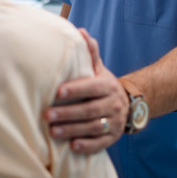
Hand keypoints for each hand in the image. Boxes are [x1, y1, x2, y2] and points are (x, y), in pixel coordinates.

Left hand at [45, 29, 128, 153]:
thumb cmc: (103, 85)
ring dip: (72, 130)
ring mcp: (114, 122)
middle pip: (89, 110)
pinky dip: (87, 146)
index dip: (75, 90)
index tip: (57, 92)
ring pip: (93, 127)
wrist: (130, 105)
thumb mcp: (99, 69)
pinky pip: (100, 144)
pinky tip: (72, 147)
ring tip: (52, 132)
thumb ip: (90, 53)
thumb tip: (80, 31)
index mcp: (107, 86)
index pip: (91, 87)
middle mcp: (113, 104)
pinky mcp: (112, 138)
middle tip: (46, 116)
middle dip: (67, 114)